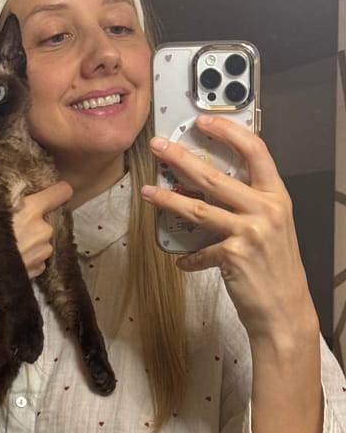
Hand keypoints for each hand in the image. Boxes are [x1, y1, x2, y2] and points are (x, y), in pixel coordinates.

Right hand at [0, 180, 72, 289]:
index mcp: (31, 210)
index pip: (60, 192)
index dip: (57, 192)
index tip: (53, 193)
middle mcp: (43, 230)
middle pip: (46, 219)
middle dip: (35, 220)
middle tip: (15, 224)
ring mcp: (43, 252)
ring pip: (43, 239)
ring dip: (33, 240)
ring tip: (11, 244)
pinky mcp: (39, 270)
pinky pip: (38, 257)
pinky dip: (29, 257)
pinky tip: (12, 258)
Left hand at [141, 115, 317, 344]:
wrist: (284, 309)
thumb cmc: (275, 269)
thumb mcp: (273, 227)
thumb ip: (250, 204)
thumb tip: (210, 186)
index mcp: (276, 196)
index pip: (255, 151)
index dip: (228, 132)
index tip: (203, 123)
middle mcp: (266, 209)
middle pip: (215, 175)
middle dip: (181, 158)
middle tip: (159, 147)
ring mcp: (251, 231)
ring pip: (198, 207)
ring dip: (168, 200)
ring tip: (148, 191)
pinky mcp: (234, 255)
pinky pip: (199, 251)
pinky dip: (188, 257)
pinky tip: (181, 261)